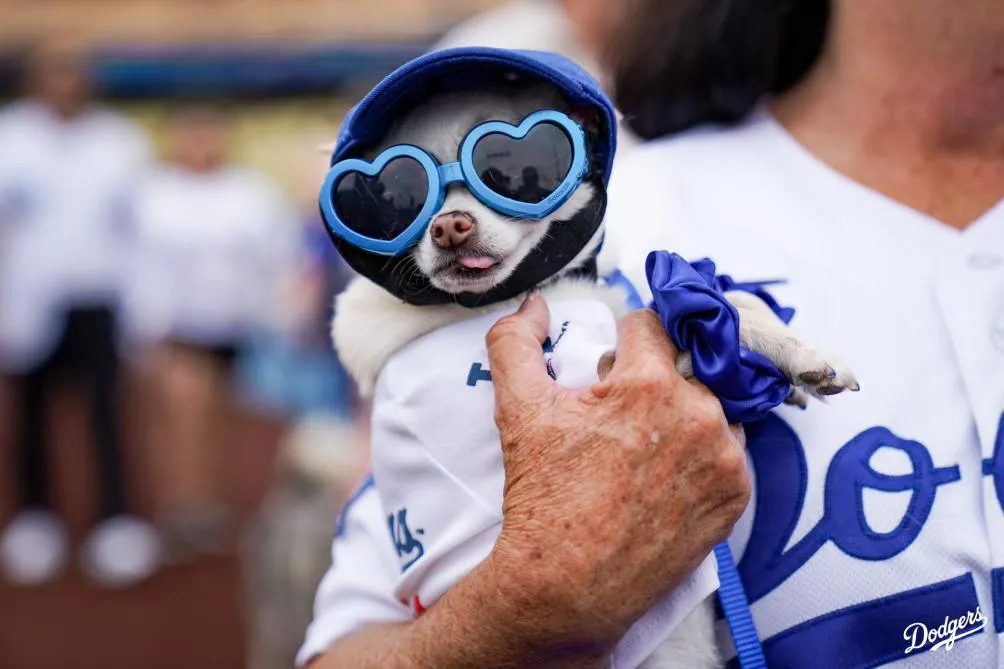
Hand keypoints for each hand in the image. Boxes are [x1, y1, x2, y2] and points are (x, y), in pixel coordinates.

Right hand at [484, 293, 748, 656]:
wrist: (568, 583)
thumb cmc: (543, 497)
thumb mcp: (518, 409)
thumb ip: (517, 343)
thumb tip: (533, 304)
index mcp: (649, 384)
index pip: (649, 324)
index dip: (622, 342)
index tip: (609, 369)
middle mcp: (699, 414)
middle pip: (684, 363)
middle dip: (654, 377)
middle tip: (620, 416)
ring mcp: (724, 457)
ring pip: (713, 404)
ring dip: (685, 412)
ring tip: (645, 446)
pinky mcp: (736, 494)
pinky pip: (728, 450)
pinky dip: (702, 453)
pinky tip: (666, 473)